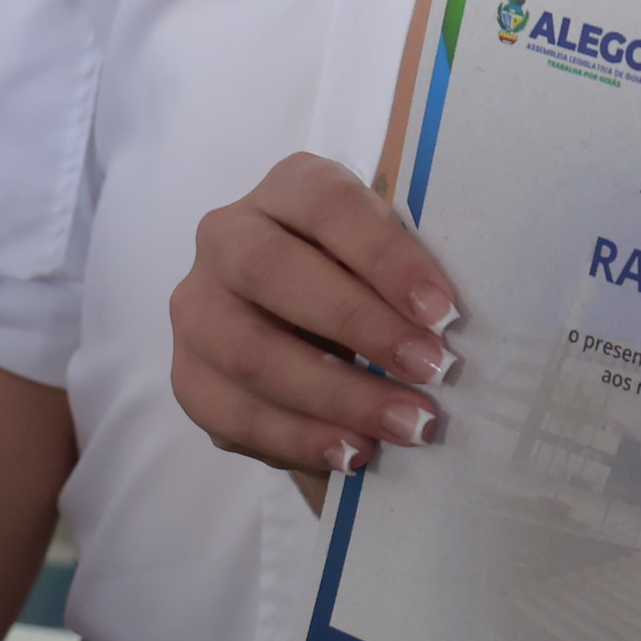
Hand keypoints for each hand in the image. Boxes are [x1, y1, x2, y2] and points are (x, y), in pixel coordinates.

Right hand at [167, 153, 465, 484]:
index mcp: (288, 188)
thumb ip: (408, 277)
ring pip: (250, 351)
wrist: (304, 327)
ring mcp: (197, 306)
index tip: (444, 311)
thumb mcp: (388, 260)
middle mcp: (227, 235)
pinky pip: (231, 413)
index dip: (386, 256)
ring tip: (406, 424)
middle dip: (361, 326)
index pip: (329, 206)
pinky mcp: (188, 374)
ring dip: (337, 395)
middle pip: (274, 272)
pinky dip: (299, 438)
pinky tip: (354, 452)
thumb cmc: (366, 279)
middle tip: (433, 369)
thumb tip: (453, 327)